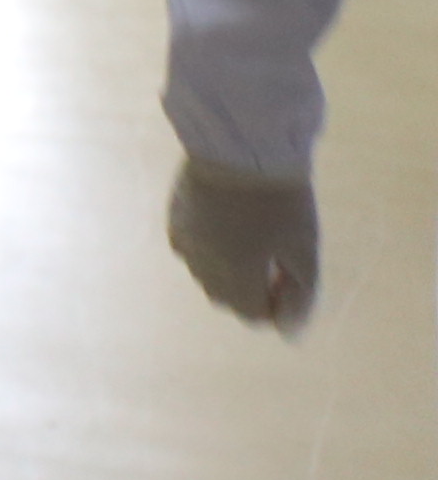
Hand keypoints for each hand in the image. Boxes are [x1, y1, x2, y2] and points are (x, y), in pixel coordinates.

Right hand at [170, 154, 320, 330]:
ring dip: (229, 270)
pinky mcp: (175, 219)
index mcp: (235, 277)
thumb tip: (288, 333)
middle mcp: (201, 266)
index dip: (277, 304)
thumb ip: (299, 297)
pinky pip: (191, 250)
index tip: (292, 279)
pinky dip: (210, 249)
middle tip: (275, 258)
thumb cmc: (282, 202)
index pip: (253, 314)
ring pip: (206, 275)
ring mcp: (184, 242)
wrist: (241, 146)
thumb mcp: (304, 251)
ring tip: (252, 239)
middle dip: (251, 289)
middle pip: (227, 299)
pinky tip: (227, 226)